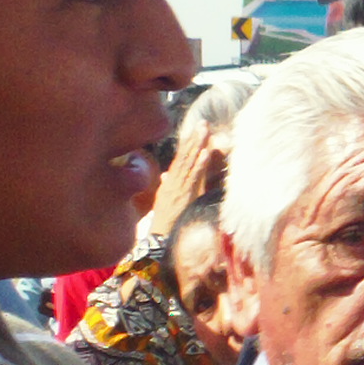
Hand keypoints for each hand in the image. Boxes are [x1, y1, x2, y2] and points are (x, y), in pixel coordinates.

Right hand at [145, 124, 226, 241]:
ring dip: (197, 146)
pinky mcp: (182, 196)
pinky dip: (199, 165)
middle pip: (183, 156)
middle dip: (193, 139)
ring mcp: (177, 188)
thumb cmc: (163, 224)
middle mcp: (172, 182)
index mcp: (168, 183)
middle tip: (203, 122)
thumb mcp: (162, 201)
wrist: (158, 241)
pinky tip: (205, 153)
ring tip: (205, 131)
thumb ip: (166, 186)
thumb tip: (165, 174)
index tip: (195, 129)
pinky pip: (192, 178)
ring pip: (188, 163)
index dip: (187, 144)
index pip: (179, 159)